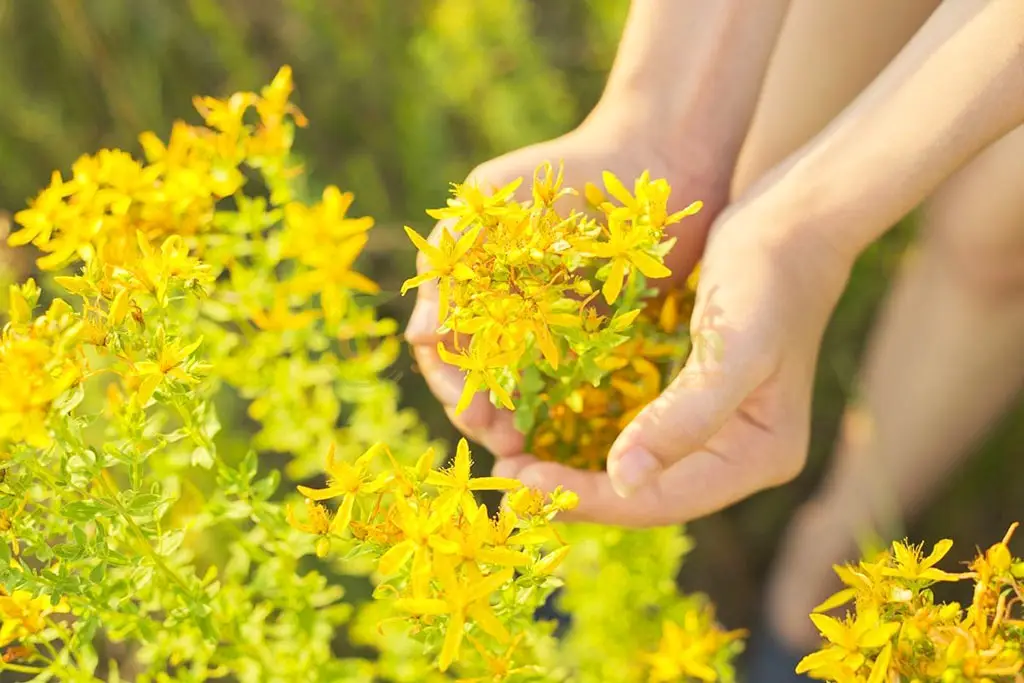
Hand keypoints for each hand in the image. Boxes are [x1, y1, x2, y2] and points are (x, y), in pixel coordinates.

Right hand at [404, 119, 728, 460]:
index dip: (455, 387)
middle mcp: (510, 313)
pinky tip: (575, 428)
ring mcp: (557, 327)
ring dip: (525, 421)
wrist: (654, 155)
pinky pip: (581, 381)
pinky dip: (571, 407)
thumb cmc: (562, 172)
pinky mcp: (605, 334)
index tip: (472, 415)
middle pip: (486, 380)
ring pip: (530, 389)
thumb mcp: (489, 201)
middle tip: (506, 445)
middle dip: (488, 415)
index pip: (447, 352)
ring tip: (534, 446)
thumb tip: (417, 338)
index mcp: (475, 287)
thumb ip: (448, 258)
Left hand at [496, 202, 852, 525]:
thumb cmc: (766, 278)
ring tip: (513, 461)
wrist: (790, 219)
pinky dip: (586, 435)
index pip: (663, 501)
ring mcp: (713, 429)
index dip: (591, 500)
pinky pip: (631, 432)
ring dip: (573, 469)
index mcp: (759, 456)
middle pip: (645, 494)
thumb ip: (684, 418)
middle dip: (575, 491)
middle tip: (507, 478)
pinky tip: (540, 425)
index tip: (523, 484)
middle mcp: (735, 456)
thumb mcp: (732, 349)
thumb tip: (623, 482)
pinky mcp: (689, 401)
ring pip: (634, 469)